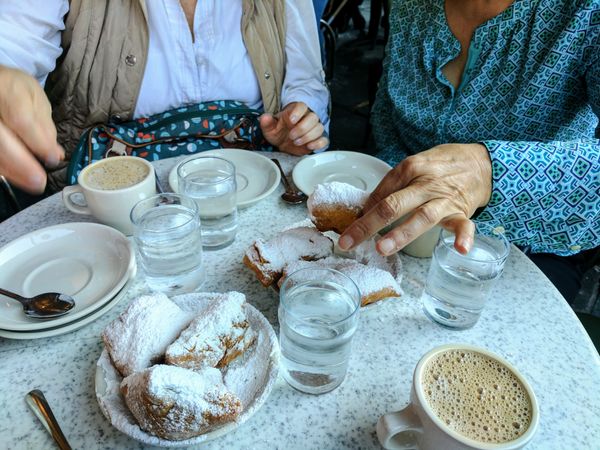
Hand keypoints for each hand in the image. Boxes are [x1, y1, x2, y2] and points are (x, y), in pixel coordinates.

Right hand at [0, 66, 63, 192]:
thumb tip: (55, 154)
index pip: (21, 120)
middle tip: (39, 181)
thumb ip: (46, 127)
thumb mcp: (36, 100)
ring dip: (13, 172)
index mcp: (6, 89)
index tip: (53, 159)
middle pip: (1, 140)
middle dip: (22, 164)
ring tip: (33, 184)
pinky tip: (18, 177)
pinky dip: (5, 169)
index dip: (38, 143)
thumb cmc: (15, 91)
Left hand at [259, 102, 328, 155]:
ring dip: (308, 136)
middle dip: (302, 128)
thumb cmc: (278, 132)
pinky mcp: (317, 140)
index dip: (298, 112)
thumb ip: (267, 122)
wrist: (283, 143)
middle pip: (313, 117)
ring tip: (296, 142)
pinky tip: (309, 146)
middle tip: (291, 136)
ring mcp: (313, 129)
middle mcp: (307, 118)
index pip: (302, 106)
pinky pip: (324, 140)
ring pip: (319, 128)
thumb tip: (264, 117)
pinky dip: (319, 143)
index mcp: (295, 112)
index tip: (291, 121)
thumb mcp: (270, 128)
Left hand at [338, 143, 492, 255]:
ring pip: (422, 217)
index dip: (362, 211)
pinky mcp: (461, 211)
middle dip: (368, 224)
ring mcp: (444, 199)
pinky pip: (464, 225)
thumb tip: (366, 207)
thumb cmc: (441, 166)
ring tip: (383, 248)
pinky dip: (464, 236)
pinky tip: (460, 249)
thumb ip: (393, 185)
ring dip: (402, 233)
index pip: (381, 192)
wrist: (480, 162)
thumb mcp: (414, 165)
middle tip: (348, 242)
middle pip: (393, 205)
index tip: (348, 227)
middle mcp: (425, 183)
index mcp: (410, 168)